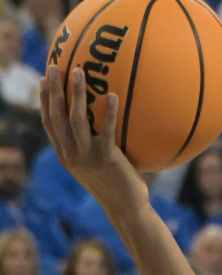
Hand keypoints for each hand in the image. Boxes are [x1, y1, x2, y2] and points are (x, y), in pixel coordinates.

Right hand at [40, 66, 146, 205]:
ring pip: (75, 120)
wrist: (126, 209)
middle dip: (53, 90)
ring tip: (79, 72)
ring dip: (75, 94)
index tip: (43, 80)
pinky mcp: (105, 158)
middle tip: (53, 66)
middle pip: (56, 117)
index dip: (44, 101)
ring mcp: (86, 156)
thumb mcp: (99, 164)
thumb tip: (104, 121)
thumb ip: (95, 144)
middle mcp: (70, 154)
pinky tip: (113, 96)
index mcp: (65, 154)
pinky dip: (107, 112)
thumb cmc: (118, 185)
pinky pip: (105, 131)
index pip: (49, 123)